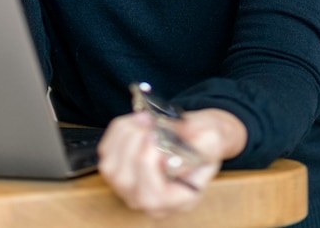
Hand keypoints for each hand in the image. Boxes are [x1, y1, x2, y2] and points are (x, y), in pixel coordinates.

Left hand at [98, 108, 246, 217]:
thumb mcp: (212, 140)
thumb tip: (167, 161)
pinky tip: (137, 121)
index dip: (147, 163)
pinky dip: (119, 130)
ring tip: (146, 119)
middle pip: (125, 181)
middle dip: (133, 143)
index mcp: (178, 199)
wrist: (196, 133)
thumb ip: (197, 150)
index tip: (156, 135)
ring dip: (125, 134)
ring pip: (111, 166)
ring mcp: (131, 187)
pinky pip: (107, 150)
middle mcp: (152, 200)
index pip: (152, 196)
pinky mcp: (119, 168)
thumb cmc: (205, 139)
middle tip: (151, 122)